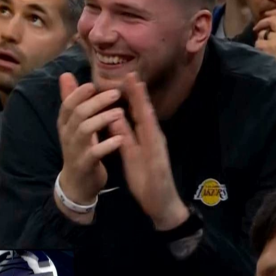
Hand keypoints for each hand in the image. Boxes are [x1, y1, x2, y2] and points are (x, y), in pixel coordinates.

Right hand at [57, 73, 123, 206]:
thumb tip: (65, 75)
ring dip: (103, 119)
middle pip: (78, 114)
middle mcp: (67, 135)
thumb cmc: (79, 149)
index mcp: (65, 124)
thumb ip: (71, 101)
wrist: (77, 184)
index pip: (68, 104)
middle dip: (97, 102)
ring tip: (120, 112)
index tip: (94, 84)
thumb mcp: (73, 124)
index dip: (79, 93)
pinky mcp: (84, 165)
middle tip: (116, 93)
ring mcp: (75, 150)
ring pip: (85, 130)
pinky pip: (95, 153)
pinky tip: (120, 138)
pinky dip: (107, 144)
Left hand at [108, 73, 188, 230]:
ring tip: (137, 86)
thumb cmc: (146, 178)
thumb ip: (123, 136)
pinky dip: (148, 126)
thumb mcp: (130, 154)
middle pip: (144, 111)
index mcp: (145, 136)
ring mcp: (158, 146)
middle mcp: (154, 137)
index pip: (136, 112)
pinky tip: (144, 116)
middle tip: (130, 72)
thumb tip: (114, 117)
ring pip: (149, 121)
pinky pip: (152, 141)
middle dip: (137, 92)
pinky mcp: (159, 158)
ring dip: (144, 103)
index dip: (130, 95)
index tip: (123, 77)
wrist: (162, 203)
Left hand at [254, 9, 275, 67]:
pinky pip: (259, 42)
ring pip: (265, 31)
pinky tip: (263, 56)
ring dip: (261, 37)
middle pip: (275, 18)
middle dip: (264, 21)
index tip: (269, 14)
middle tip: (258, 27)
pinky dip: (258, 48)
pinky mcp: (268, 46)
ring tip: (264, 48)